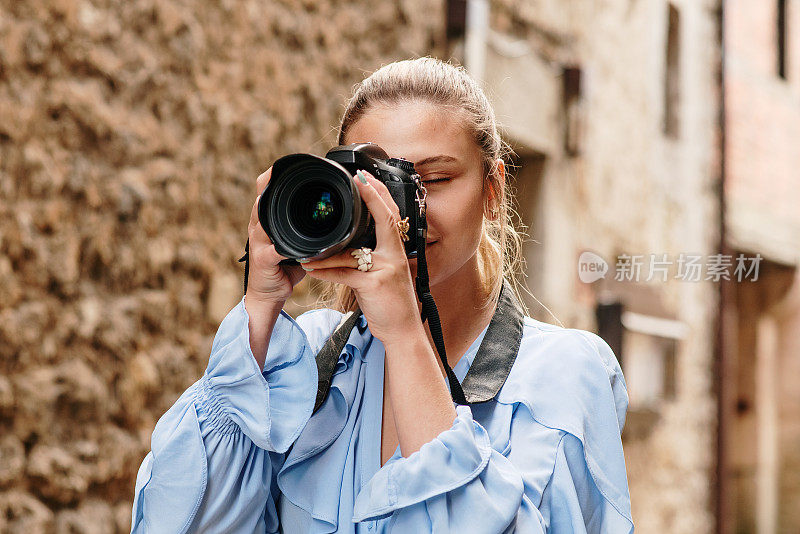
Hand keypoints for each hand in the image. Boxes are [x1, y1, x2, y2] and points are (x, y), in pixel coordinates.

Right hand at [245, 167, 305, 306]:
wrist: (269, 294)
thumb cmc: (284, 267)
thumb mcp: (298, 242)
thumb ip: (310, 227)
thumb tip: (336, 214)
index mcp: (268, 219)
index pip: (266, 190)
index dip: (273, 175)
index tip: (289, 164)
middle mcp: (260, 227)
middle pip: (261, 197)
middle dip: (271, 182)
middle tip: (287, 170)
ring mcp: (259, 242)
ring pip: (262, 218)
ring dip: (271, 207)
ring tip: (283, 194)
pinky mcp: (262, 259)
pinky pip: (273, 249)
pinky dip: (283, 246)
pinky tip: (292, 243)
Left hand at [300, 170, 422, 343]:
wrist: (404, 331)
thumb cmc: (392, 303)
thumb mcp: (386, 274)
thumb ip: (372, 256)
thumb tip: (351, 243)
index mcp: (396, 251)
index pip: (391, 215)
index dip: (380, 194)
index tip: (365, 176)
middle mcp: (394, 256)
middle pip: (384, 219)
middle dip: (371, 196)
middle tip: (356, 178)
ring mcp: (386, 269)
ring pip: (352, 252)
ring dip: (327, 253)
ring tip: (307, 251)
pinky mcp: (374, 285)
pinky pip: (344, 274)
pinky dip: (325, 272)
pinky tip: (312, 270)